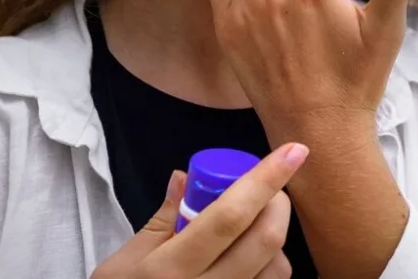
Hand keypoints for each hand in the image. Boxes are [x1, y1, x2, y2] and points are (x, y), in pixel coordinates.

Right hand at [90, 141, 307, 278]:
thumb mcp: (123, 263)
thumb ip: (161, 220)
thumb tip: (185, 177)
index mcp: (168, 271)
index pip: (229, 217)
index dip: (265, 180)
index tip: (294, 151)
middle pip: (266, 240)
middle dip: (277, 203)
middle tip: (267, 189)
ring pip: (278, 269)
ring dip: (274, 239)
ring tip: (251, 230)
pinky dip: (270, 268)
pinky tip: (251, 260)